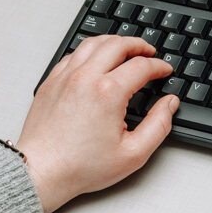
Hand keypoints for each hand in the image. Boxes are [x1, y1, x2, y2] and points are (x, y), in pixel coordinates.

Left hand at [16, 35, 177, 212]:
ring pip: (93, 42)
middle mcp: (86, 77)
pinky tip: (96, 58)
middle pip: (118, 44)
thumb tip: (170, 104)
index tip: (164, 70)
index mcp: (108, 92)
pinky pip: (74, 53)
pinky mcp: (51, 81)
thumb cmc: (81, 166)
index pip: (141, 66)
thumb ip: (158, 125)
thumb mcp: (132, 154)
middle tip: (149, 52)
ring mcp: (65, 76)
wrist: (42, 171)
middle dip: (139, 45)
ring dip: (114, 41)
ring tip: (126, 48)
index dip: (158, 66)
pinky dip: (90, 49)